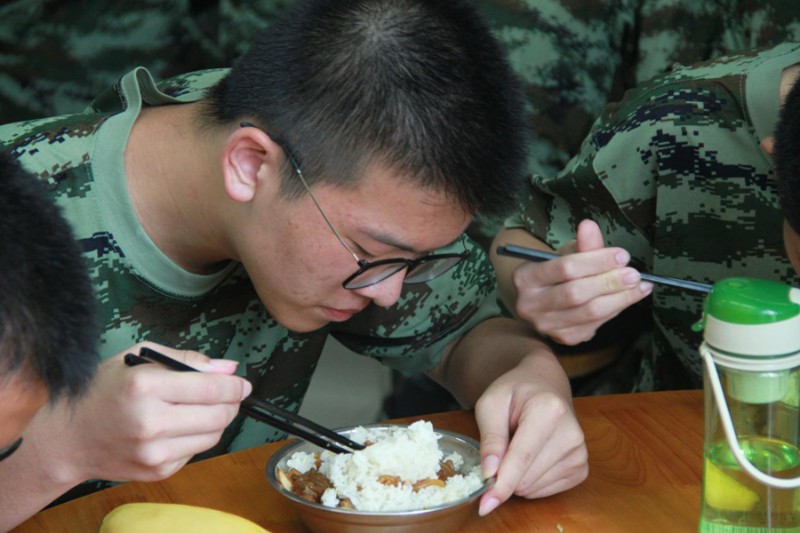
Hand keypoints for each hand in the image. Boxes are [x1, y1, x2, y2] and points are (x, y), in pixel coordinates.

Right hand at [35, 342, 251, 483]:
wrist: (69, 438)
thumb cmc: (104, 390)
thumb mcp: (139, 358)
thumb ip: (187, 360)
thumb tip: (229, 368)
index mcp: (145, 386)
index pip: (211, 388)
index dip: (235, 386)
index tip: (243, 384)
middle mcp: (151, 421)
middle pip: (219, 415)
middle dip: (232, 403)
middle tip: (229, 395)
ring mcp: (154, 451)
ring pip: (213, 436)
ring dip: (218, 420)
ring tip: (202, 409)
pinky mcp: (157, 471)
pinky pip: (196, 451)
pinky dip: (197, 437)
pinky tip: (179, 427)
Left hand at [474, 357, 587, 514]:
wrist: (544, 384)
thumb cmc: (515, 392)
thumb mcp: (491, 404)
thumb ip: (490, 438)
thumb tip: (490, 473)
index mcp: (549, 410)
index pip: (522, 457)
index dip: (502, 484)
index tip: (485, 503)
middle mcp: (572, 432)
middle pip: (527, 476)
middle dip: (505, 473)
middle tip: (502, 445)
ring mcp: (580, 452)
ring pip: (534, 488)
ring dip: (517, 476)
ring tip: (519, 445)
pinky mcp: (581, 467)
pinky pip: (546, 491)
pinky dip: (531, 482)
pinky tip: (531, 458)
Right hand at [509, 220, 651, 344]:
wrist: (541, 300)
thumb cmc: (555, 273)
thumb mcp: (565, 254)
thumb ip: (580, 243)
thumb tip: (589, 226)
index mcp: (525, 277)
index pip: (565, 268)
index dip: (596, 261)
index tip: (621, 255)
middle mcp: (529, 305)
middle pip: (576, 293)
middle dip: (609, 282)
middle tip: (634, 273)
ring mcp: (546, 325)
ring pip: (589, 312)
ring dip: (620, 298)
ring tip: (639, 285)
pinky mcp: (565, 337)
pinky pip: (596, 324)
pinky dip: (616, 309)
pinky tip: (629, 297)